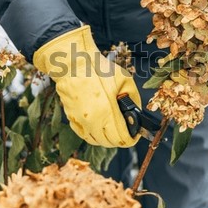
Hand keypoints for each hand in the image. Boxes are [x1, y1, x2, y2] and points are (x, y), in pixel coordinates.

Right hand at [33, 26, 141, 146]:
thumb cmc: (99, 70)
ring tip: (113, 130)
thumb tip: (136, 114)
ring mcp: (80, 121)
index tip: (134, 135)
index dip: (131, 139)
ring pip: (96, 141)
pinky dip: (93, 135)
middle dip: (121, 139)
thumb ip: (133, 99)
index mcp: (107, 112)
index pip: (122, 138)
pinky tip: (99, 127)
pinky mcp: (71, 119)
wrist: (74, 64)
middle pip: (110, 142)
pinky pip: (84, 135)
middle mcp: (92, 121)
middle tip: (126, 131)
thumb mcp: (125, 80)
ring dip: (107, 139)